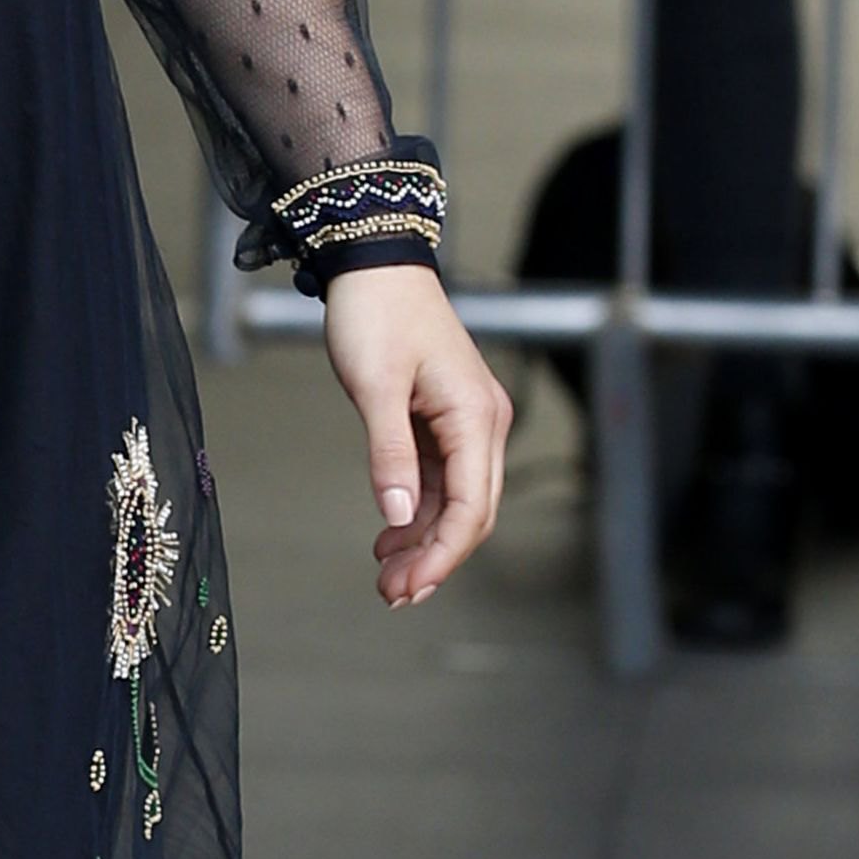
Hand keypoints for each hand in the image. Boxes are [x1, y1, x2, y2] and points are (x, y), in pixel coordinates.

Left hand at [321, 265, 511, 606]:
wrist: (375, 264)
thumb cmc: (376, 313)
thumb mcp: (374, 387)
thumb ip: (389, 454)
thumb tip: (398, 516)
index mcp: (476, 417)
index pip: (471, 507)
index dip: (443, 556)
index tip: (411, 588)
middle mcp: (484, 423)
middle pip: (472, 512)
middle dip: (435, 559)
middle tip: (392, 594)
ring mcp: (468, 422)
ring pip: (458, 501)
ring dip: (425, 542)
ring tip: (387, 576)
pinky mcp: (445, 420)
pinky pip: (442, 481)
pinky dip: (418, 513)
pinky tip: (391, 537)